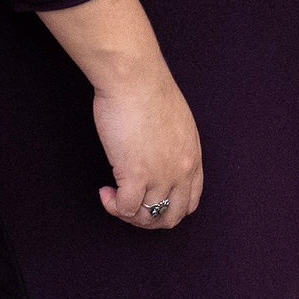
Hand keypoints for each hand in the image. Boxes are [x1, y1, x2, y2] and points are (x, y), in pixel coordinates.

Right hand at [93, 67, 202, 226]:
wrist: (135, 79)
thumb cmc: (149, 91)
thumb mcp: (177, 122)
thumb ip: (173, 145)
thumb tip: (158, 156)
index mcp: (192, 157)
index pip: (191, 201)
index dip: (169, 207)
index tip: (149, 198)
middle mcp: (180, 171)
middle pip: (171, 216)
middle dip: (148, 219)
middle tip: (130, 205)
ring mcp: (160, 176)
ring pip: (147, 217)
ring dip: (128, 214)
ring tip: (114, 197)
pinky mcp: (135, 175)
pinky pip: (125, 209)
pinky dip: (113, 206)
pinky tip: (106, 191)